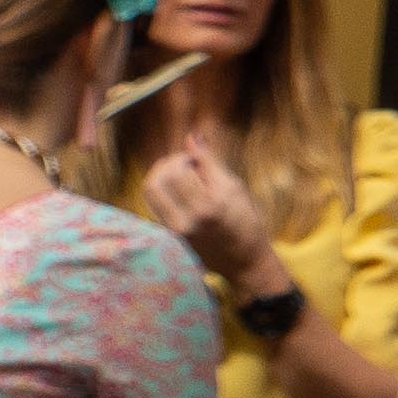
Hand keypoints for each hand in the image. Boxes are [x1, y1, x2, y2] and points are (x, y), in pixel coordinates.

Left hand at [142, 143, 273, 289]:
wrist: (243, 260)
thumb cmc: (246, 222)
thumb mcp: (235, 188)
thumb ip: (211, 162)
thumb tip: (192, 136)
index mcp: (210, 204)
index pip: (179, 169)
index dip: (185, 156)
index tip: (197, 157)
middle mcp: (190, 218)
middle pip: (159, 178)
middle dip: (169, 164)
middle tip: (184, 164)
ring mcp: (177, 228)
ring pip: (151, 190)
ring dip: (161, 176)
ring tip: (178, 175)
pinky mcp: (170, 234)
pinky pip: (155, 203)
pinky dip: (163, 190)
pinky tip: (178, 192)